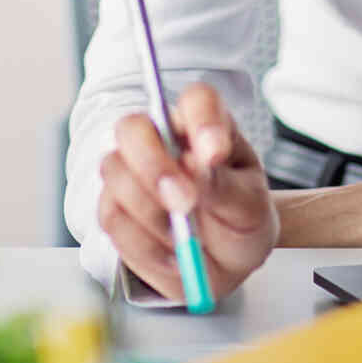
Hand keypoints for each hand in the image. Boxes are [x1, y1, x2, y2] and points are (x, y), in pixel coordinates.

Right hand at [96, 83, 279, 304]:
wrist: (224, 262)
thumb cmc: (241, 222)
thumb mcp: (249, 209)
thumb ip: (226, 187)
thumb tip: (195, 169)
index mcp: (204, 126)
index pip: (196, 100)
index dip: (201, 119)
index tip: (214, 154)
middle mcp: (161, 140)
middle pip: (133, 127)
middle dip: (153, 165)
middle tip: (185, 202)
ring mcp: (130, 170)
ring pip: (115, 172)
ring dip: (151, 213)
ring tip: (186, 239)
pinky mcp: (113, 206)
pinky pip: (111, 217)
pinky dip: (144, 243)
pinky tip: (170, 253)